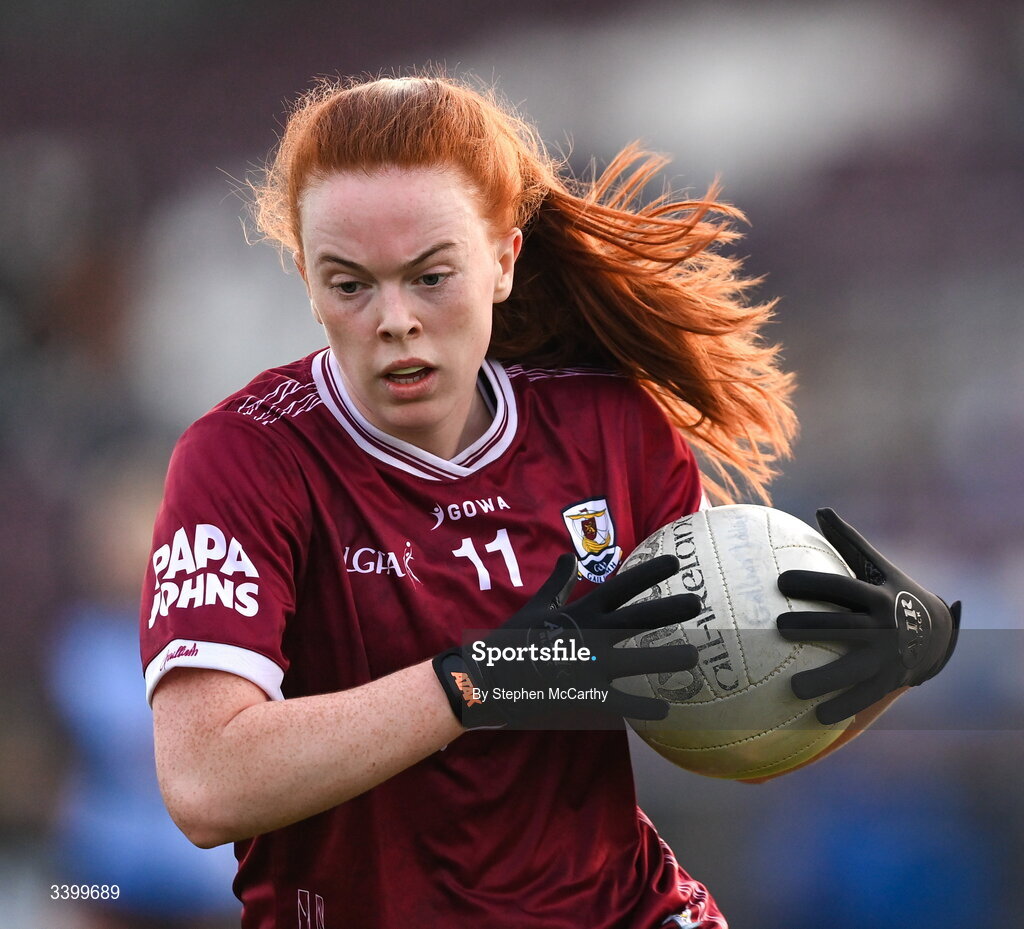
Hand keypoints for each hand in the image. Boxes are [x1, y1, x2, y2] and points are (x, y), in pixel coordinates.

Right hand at [433, 553, 700, 728]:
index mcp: (581, 612)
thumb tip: (570, 555)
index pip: (621, 586)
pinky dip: (643, 708)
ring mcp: (589, 665)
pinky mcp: (584, 695)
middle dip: (668, 610)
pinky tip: (665, 711)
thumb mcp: (536, 606)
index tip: (675, 561)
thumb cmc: (512, 642)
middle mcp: (591, 635)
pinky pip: (620, 703)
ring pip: (636, 660)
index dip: (649, 573)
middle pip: (637, 619)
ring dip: (666, 658)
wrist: (489, 679)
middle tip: (697, 602)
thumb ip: (559, 583)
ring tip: (694, 656)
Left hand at [777, 508, 960, 724]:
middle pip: (842, 627)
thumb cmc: (891, 592)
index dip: (811, 583)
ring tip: (792, 689)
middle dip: (810, 627)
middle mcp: (882, 626)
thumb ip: (847, 541)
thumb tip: (821, 509)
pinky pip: (864, 697)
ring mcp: (887, 656)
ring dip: (823, 681)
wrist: (937, 629)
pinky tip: (816, 719)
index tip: (779, 582)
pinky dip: (842, 709)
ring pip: (852, 670)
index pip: (839, 587)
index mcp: (875, 596)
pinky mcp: (890, 680)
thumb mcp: (876, 566)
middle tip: (776, 627)